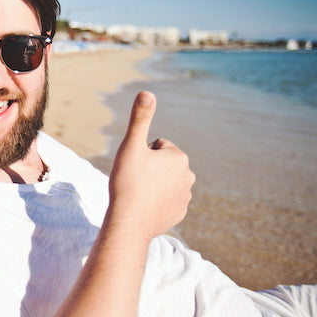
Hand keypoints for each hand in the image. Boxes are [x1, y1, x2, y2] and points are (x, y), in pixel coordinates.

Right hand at [108, 91, 194, 238]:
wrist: (129, 223)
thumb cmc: (128, 183)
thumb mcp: (131, 146)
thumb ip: (140, 118)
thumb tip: (147, 92)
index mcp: (179, 157)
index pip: (157, 146)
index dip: (142, 155)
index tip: (135, 168)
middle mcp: (189, 176)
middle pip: (162, 164)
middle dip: (150, 169)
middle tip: (136, 181)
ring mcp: (186, 197)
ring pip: (164, 182)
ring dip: (153, 185)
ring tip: (140, 195)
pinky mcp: (180, 214)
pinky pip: (166, 200)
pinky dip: (156, 202)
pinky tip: (145, 207)